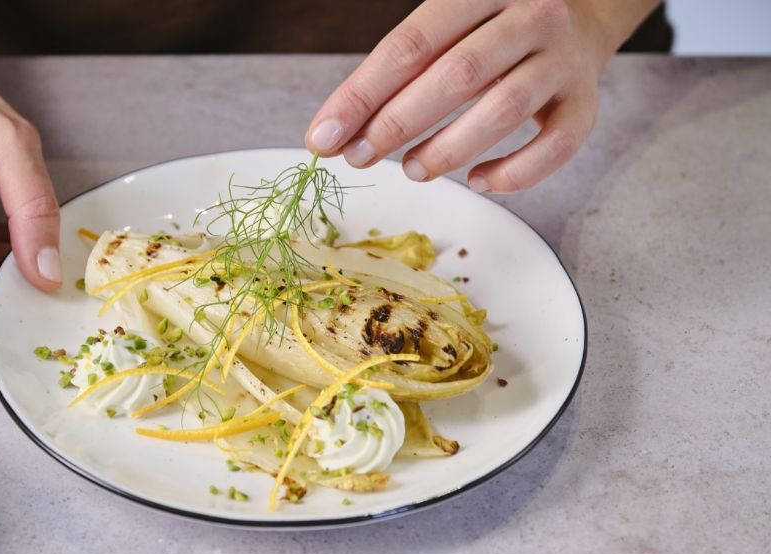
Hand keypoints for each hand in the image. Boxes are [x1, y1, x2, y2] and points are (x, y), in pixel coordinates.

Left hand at [306, 0, 607, 191]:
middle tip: (360, 157)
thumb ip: (396, 70)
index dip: (362, 96)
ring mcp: (563, 59)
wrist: (581, 15)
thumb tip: (335, 132)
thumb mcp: (445, 27)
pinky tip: (478, 181)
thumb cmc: (489, 30)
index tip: (324, 137)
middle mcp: (530, 16)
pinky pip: (556, 145)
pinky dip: (514, 173)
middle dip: (397, 124)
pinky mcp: (586, 101)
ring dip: (448, 149)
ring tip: (413, 169)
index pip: (410, 44)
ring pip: (503, 110)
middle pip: (457, 76)